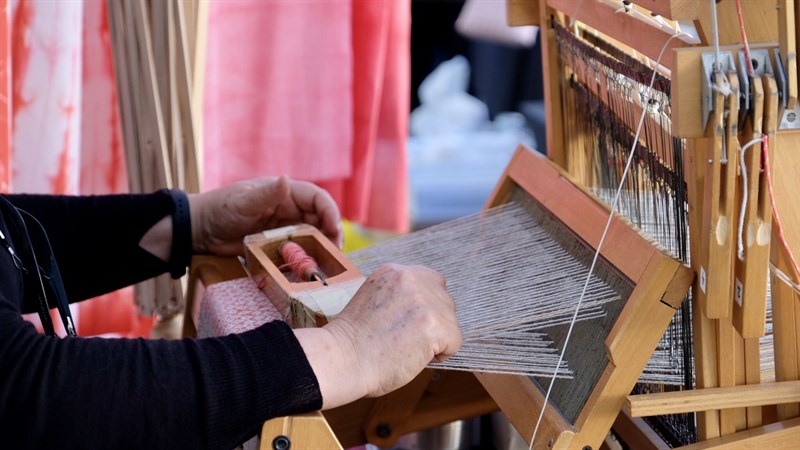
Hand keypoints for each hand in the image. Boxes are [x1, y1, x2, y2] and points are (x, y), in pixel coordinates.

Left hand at [189, 176, 341, 255]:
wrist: (200, 231)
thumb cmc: (219, 209)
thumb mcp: (242, 202)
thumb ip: (266, 195)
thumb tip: (286, 180)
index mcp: (285, 194)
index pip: (317, 199)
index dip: (330, 212)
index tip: (334, 230)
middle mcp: (289, 210)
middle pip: (320, 219)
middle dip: (331, 234)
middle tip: (335, 253)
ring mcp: (284, 229)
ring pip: (313, 237)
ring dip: (322, 248)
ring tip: (327, 263)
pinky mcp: (278, 246)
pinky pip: (299, 251)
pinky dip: (307, 259)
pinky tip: (310, 269)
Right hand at [295, 264, 461, 408]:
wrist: (342, 359)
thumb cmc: (353, 341)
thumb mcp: (374, 299)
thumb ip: (400, 295)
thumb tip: (426, 307)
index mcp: (394, 271)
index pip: (431, 281)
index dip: (424, 306)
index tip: (408, 323)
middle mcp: (411, 278)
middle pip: (444, 300)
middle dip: (432, 322)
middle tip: (404, 339)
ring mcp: (425, 300)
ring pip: (451, 321)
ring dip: (436, 338)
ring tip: (405, 347)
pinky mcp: (436, 324)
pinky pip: (455, 341)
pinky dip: (441, 354)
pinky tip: (414, 355)